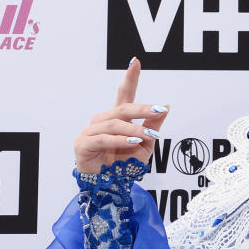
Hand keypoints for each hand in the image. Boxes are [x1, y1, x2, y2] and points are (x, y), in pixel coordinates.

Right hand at [74, 58, 168, 173]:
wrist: (108, 186)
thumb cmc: (123, 164)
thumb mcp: (145, 145)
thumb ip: (152, 126)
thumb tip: (165, 107)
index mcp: (117, 118)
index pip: (124, 95)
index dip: (130, 78)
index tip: (135, 62)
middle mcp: (102, 121)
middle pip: (123, 109)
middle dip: (142, 108)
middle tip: (158, 109)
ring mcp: (90, 131)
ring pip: (114, 124)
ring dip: (134, 129)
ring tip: (149, 135)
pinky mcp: (83, 144)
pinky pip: (103, 139)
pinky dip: (120, 140)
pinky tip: (132, 141)